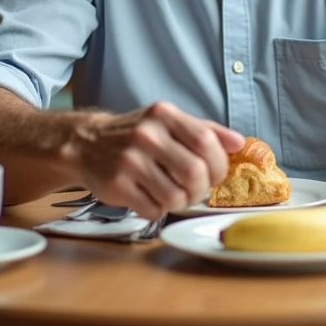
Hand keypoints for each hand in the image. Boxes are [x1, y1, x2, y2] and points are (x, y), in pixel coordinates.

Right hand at [74, 101, 244, 219]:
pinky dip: (159, 210)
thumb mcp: (168, 122)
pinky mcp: (116, 185)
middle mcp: (146, 135)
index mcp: (164, 115)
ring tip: (173, 195)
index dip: (219, 164)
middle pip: (194, 172)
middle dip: (201, 189)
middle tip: (196, 190)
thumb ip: (205, 131)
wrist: (86, 143)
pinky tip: (152, 200)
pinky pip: (153, 209)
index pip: (206, 141)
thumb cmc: (136, 135)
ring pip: (175, 196)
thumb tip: (240, 143)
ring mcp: (129, 160)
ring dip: (181, 203)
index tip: (216, 174)